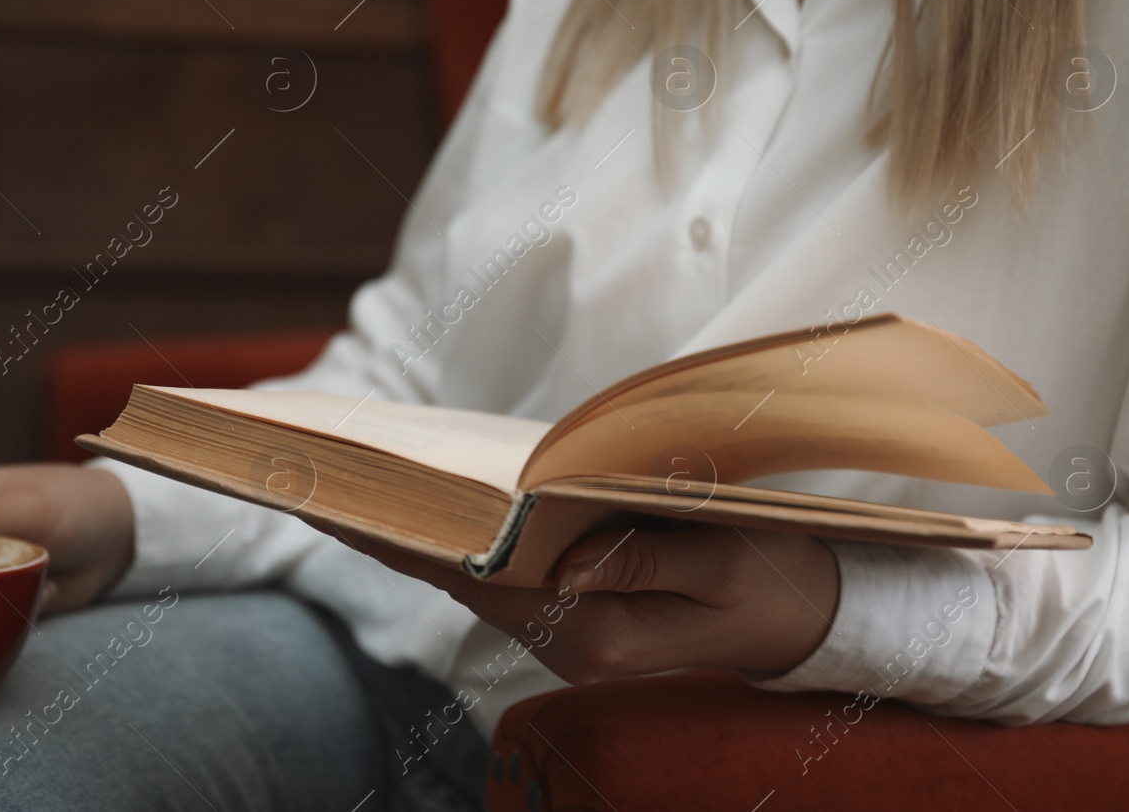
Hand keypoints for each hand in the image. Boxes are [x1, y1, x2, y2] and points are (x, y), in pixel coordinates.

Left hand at [347, 525, 838, 683]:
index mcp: (596, 635)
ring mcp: (568, 636)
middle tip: (321, 484)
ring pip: (473, 581)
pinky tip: (432, 511)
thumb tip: (563, 560)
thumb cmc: (772, 577)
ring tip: (355, 491)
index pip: (479, 577)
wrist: (806, 618)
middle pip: (459, 580)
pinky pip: (503, 578)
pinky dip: (462, 542)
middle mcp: (568, 644)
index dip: (412, 535)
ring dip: (420, 539)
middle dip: (393, 533)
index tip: (350, 500)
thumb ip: (645, 559)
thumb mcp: (722, 560)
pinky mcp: (576, 619)